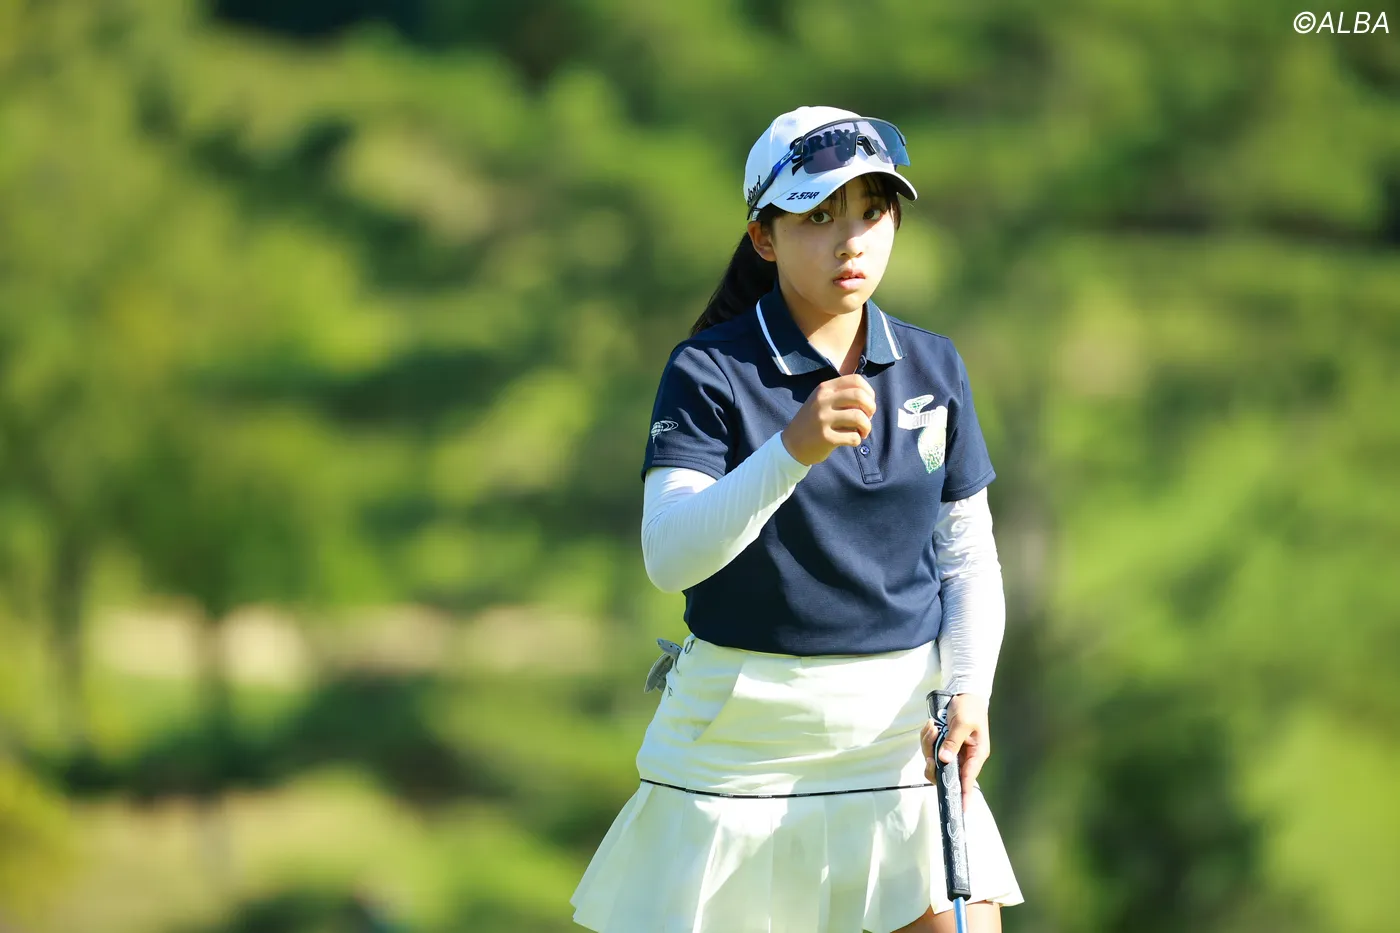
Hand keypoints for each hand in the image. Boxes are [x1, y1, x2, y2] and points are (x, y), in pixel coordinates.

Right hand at [780, 374, 876, 465]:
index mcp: (824, 389)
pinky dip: (857, 440)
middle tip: (868, 418)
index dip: (869, 392)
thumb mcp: (822, 401)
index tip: (867, 404)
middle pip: (860, 397)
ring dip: (867, 427)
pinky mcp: (825, 438)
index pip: (856, 380)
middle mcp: (822, 401)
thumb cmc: (814, 421)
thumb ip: (842, 395)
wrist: (791, 444)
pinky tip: (851, 441)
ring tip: (862, 432)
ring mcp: (823, 419)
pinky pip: (853, 437)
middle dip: (871, 408)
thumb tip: (870, 399)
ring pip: (859, 417)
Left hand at [921, 693, 990, 811]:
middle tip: (933, 737)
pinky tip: (931, 725)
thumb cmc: (970, 708)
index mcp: (976, 754)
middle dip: (932, 757)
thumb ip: (953, 741)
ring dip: (928, 743)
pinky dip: (926, 737)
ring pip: (933, 760)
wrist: (964, 693)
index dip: (963, 794)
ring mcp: (952, 751)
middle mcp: (963, 757)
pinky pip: (929, 748)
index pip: (968, 780)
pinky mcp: (942, 745)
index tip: (960, 809)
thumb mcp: (963, 722)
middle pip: (944, 772)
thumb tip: (944, 760)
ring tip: (933, 726)